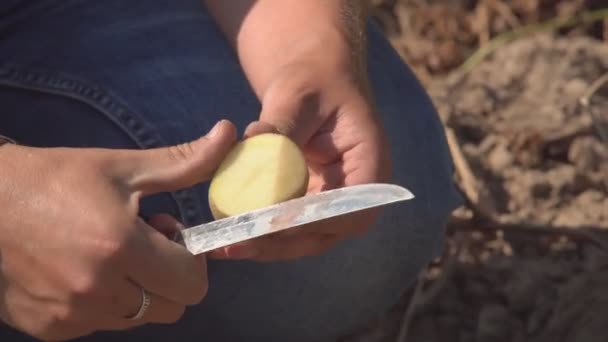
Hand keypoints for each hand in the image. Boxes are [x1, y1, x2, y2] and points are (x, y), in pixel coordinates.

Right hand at [0, 121, 235, 340]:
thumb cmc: (56, 179)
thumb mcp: (123, 168)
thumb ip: (184, 163)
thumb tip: (230, 134)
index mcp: (120, 248)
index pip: (192, 283)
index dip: (192, 259)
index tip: (170, 232)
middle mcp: (98, 292)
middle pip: (172, 307)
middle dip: (170, 277)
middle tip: (145, 242)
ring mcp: (71, 316)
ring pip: (138, 317)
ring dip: (139, 290)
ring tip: (111, 253)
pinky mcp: (50, 329)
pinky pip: (102, 324)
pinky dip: (106, 302)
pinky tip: (84, 270)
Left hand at [208, 60, 391, 261]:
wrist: (313, 81)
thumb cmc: (314, 81)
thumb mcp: (299, 96)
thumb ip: (281, 124)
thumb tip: (254, 142)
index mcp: (370, 164)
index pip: (352, 209)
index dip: (314, 221)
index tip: (273, 222)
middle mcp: (356, 192)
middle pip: (325, 232)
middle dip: (280, 242)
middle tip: (237, 243)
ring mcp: (332, 202)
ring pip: (303, 238)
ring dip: (266, 244)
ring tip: (225, 246)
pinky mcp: (307, 204)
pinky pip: (286, 227)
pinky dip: (259, 232)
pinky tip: (227, 234)